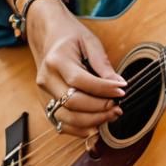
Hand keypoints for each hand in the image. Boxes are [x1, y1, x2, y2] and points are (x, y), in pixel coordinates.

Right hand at [25, 0, 126, 138]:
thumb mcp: (90, 41)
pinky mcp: (45, 103)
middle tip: (119, 106)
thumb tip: (119, 84)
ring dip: (92, 121)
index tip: (122, 90)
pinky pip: (61, 123)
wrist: (48, 36)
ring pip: (66, 117)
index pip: (80, 80)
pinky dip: (79, 129)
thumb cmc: (71, 36)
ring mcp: (43, 93)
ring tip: (111, 115)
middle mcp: (46, 79)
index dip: (103, 89)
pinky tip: (97, 125)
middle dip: (99, 108)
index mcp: (56, 59)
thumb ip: (103, 64)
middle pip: (72, 102)